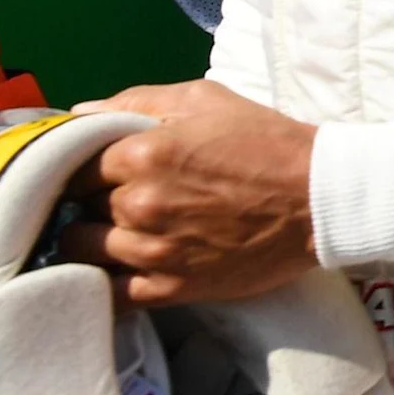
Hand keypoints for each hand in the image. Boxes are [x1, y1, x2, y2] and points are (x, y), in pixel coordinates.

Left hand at [61, 81, 319, 306]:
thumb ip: (137, 100)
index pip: (71, 164)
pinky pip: (108, 294)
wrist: (322, 199)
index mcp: (141, 153)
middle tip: (119, 197)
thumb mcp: (207, 100)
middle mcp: (137, 203)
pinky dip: (102, 282)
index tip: (100, 170)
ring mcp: (151, 251)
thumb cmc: (268, 142)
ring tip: (119, 232)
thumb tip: (76, 113)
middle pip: (77, 206)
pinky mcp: (169, 288)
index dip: (84, 166)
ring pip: (81, 250)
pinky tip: (116, 269)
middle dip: (92, 200)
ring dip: (94, 239)